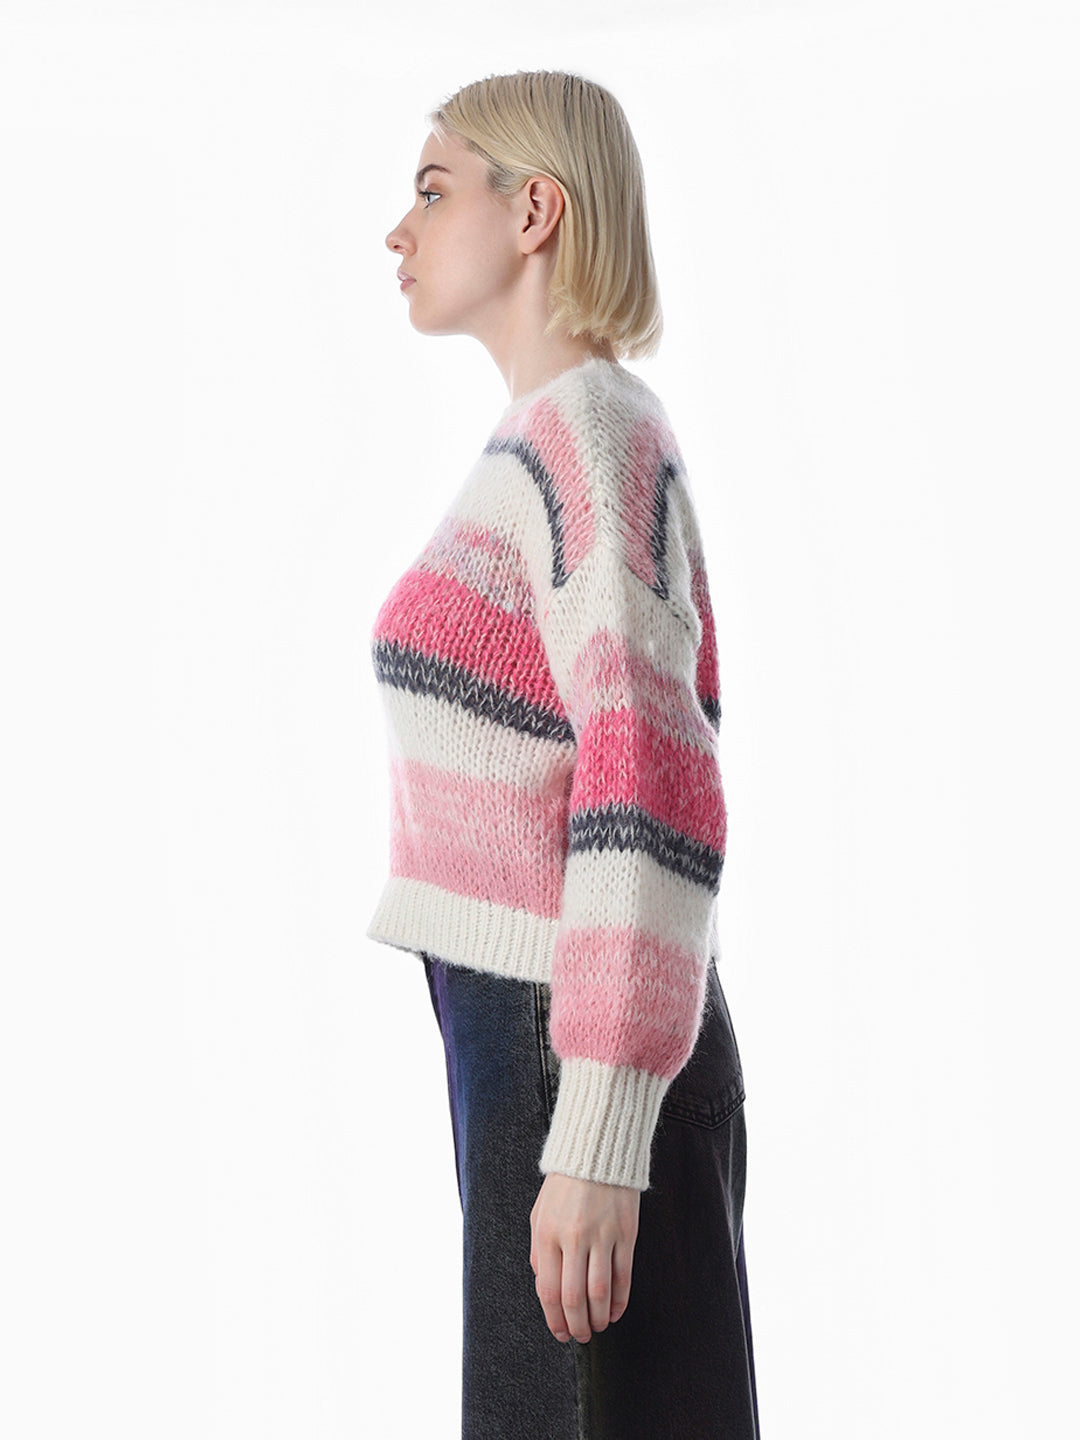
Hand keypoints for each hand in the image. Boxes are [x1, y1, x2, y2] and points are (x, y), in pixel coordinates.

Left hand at [529, 1172, 640, 1342]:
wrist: (597, 1151)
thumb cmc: (565, 1184)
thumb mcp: (539, 1213)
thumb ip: (538, 1251)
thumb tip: (544, 1287)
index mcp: (547, 1233)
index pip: (549, 1290)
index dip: (554, 1320)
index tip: (561, 1333)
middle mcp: (572, 1237)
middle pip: (573, 1298)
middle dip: (577, 1326)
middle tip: (581, 1336)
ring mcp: (601, 1235)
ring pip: (600, 1293)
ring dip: (599, 1318)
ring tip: (598, 1326)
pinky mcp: (626, 1233)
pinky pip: (623, 1276)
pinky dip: (621, 1301)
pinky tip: (616, 1310)